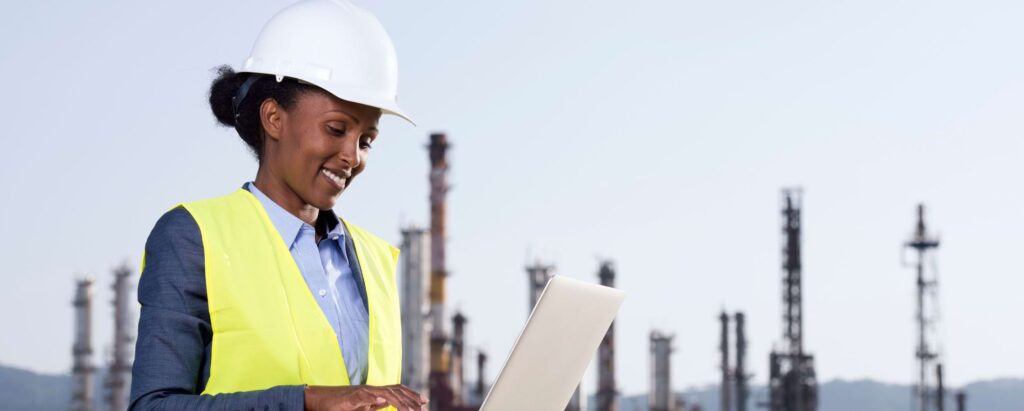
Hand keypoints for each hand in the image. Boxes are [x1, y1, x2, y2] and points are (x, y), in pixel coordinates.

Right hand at [304, 384, 428, 410]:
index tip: (424, 401)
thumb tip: (386, 403)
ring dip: (399, 401)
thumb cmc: (340, 404)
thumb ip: (374, 404)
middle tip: (423, 407)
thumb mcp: (361, 406)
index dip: (411, 394)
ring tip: (410, 409)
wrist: (320, 400)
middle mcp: (371, 389)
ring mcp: (362, 391)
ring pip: (385, 393)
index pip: (397, 390)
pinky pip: (365, 396)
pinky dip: (375, 399)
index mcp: (375, 392)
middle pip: (396, 390)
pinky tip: (383, 402)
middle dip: (411, 399)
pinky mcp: (351, 396)